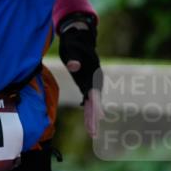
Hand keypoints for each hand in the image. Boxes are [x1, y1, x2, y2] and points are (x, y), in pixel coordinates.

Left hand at [58, 16, 103, 137]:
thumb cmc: (74, 42)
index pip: (94, 92)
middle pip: (95, 102)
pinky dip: (89, 111)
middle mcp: (95, 79)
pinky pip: (89, 101)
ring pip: (93, 103)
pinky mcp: (86, 84)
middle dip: (94, 118)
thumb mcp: (71, 48)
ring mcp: (91, 83)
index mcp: (92, 73)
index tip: (98, 117)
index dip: (96, 105)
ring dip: (92, 117)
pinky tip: (89, 123)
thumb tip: (73, 66)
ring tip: (93, 133)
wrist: (79, 37)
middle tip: (94, 134)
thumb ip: (73, 58)